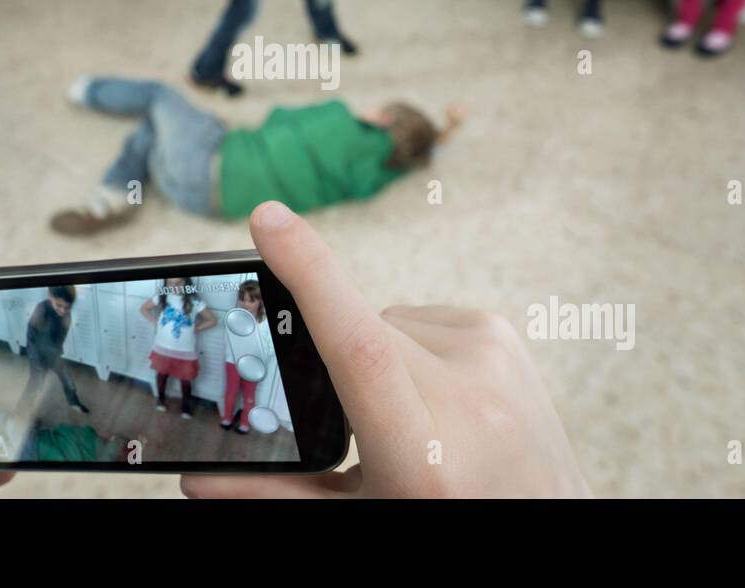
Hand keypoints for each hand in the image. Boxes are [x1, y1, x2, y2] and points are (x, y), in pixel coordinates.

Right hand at [182, 203, 590, 497]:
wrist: (550, 526)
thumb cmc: (446, 525)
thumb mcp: (360, 523)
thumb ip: (276, 496)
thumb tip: (194, 478)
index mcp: (423, 456)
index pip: (358, 345)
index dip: (309, 274)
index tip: (267, 218)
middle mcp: (467, 400)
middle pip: (359, 334)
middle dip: (339, 364)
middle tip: (369, 428)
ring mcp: (494, 361)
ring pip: (386, 322)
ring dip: (382, 358)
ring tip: (421, 421)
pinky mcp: (504, 334)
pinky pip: (423, 319)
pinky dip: (416, 352)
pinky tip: (445, 401)